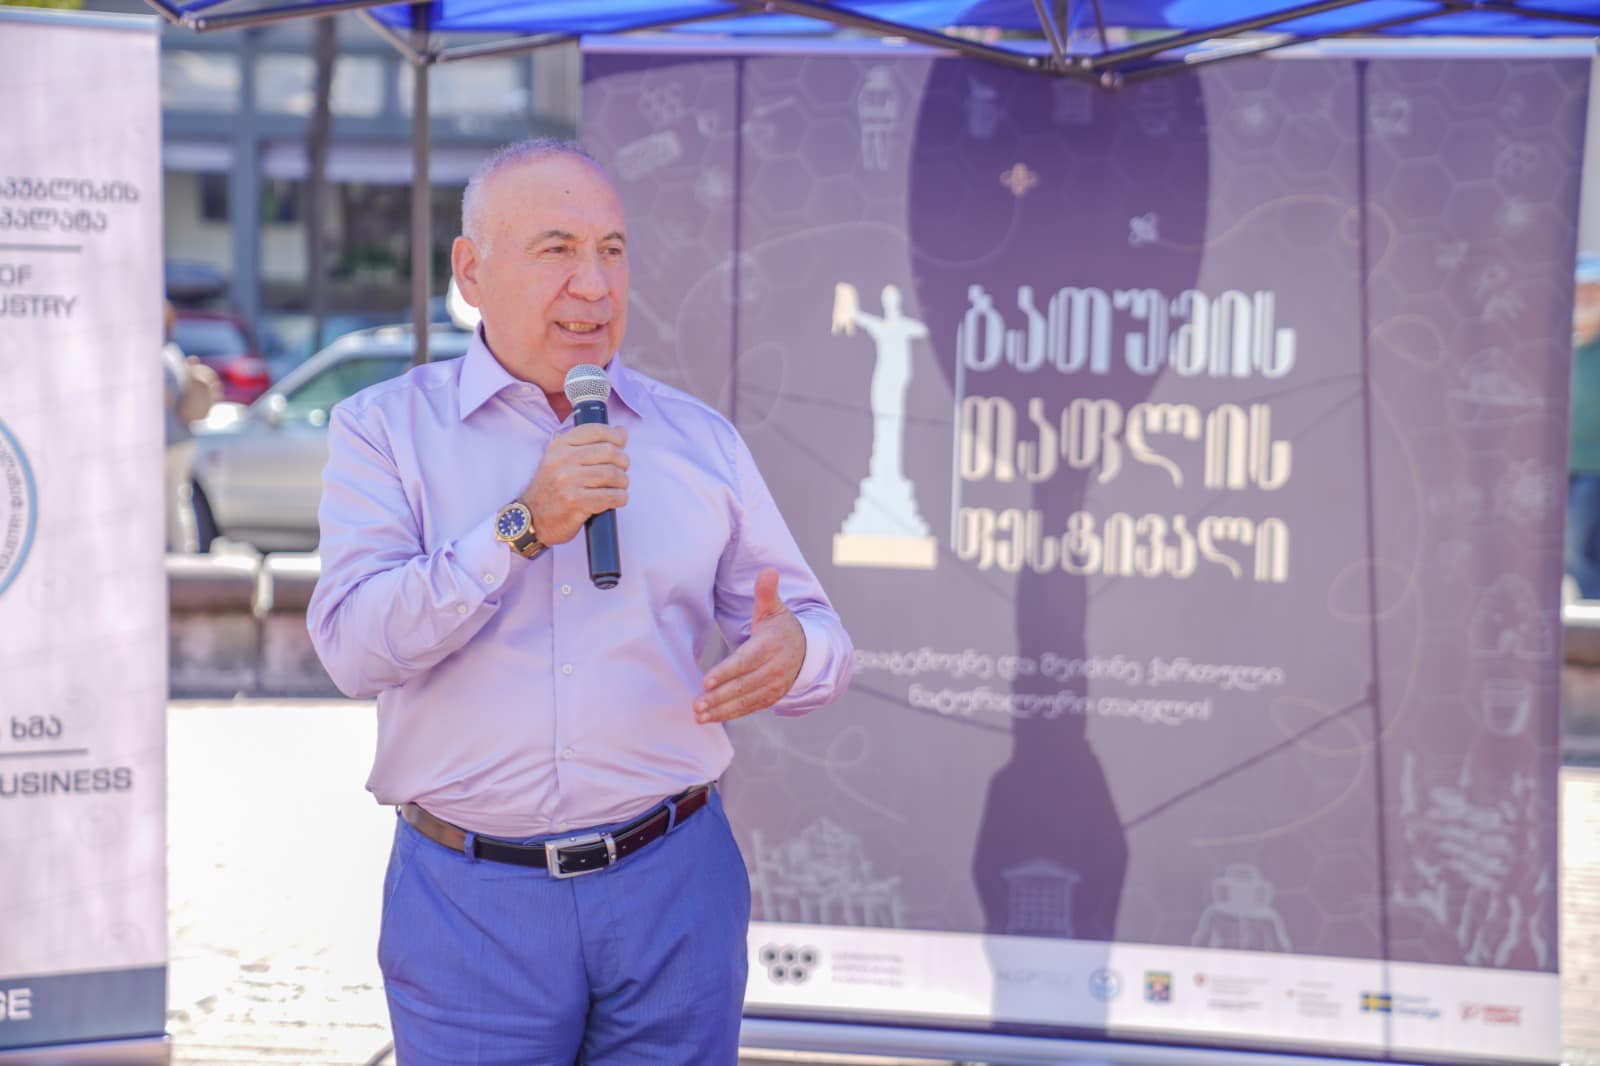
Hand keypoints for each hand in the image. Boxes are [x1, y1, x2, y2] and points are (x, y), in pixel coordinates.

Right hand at [521, 424, 628, 545]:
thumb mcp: (561, 460)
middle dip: (622, 462)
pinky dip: (620, 498)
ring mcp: (568, 481)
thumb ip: (590, 444)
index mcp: (559, 446)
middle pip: (610, 452)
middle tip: (621, 471)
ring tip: (618, 487)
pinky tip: (616, 499)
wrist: (532, 519)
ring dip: (622, 482)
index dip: (615, 437)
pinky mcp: (576, 502)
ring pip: (613, 474)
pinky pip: (611, 496)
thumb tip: (622, 431)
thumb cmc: (551, 489)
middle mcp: (562, 460)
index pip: (596, 431)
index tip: (620, 446)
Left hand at [695, 567, 804, 723]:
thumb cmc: (781, 627)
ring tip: (698, 714)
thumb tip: (769, 570)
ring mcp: (773, 686)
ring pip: (745, 700)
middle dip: (718, 696)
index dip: (726, 671)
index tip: (706, 680)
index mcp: (770, 646)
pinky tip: (709, 718)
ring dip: (721, 709)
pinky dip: (729, 714)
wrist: (807, 651)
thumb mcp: (774, 608)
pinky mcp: (770, 698)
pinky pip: (749, 708)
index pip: (746, 661)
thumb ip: (766, 592)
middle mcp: (774, 669)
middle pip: (743, 685)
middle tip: (696, 703)